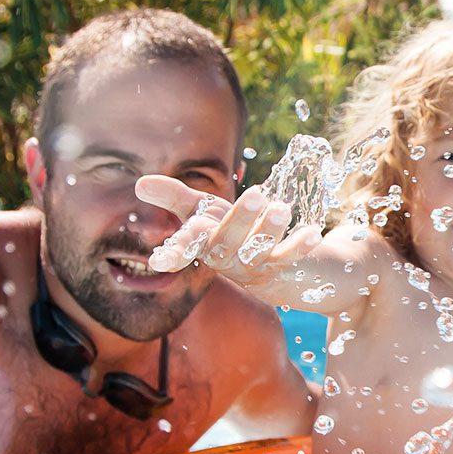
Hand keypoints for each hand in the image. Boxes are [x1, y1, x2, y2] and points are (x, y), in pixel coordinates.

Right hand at [136, 176, 321, 285]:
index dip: (174, 251)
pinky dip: (300, 247)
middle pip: (227, 244)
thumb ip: (175, 197)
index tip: (158, 260)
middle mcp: (227, 259)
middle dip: (239, 220)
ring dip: (270, 230)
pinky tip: (313, 232)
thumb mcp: (203, 211)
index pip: (186, 247)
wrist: (276, 268)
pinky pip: (290, 260)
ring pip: (259, 252)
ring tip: (282, 207)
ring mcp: (254, 267)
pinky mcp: (282, 269)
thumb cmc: (231, 231)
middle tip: (255, 194)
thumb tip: (139, 184)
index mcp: (204, 243)